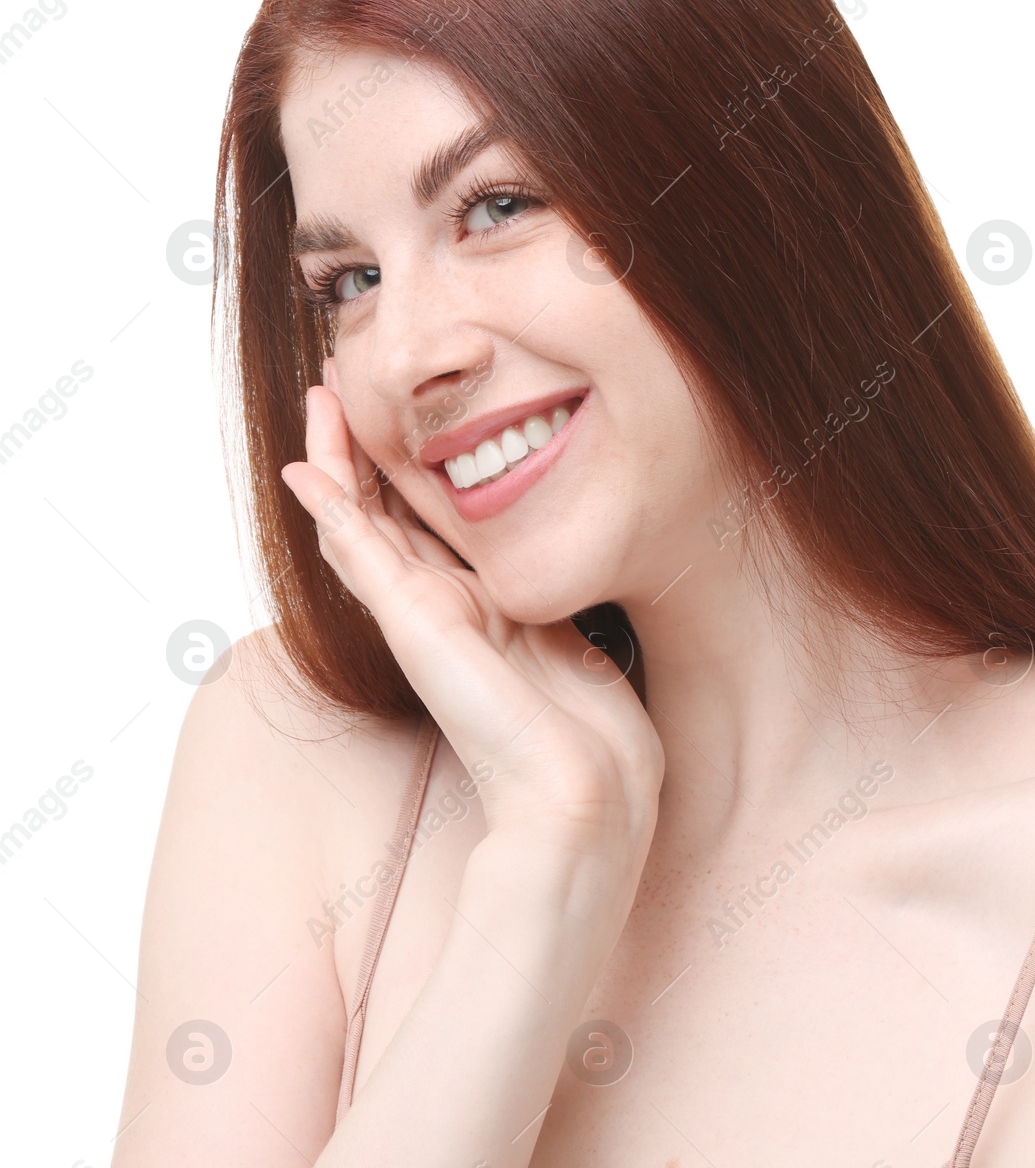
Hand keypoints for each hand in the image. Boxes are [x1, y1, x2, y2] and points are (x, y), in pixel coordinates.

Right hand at [279, 360, 662, 879]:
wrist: (578, 784)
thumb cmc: (588, 729)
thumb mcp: (572, 637)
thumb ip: (550, 604)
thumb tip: (568, 575)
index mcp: (481, 609)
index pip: (434, 528)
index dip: (413, 474)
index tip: (406, 419)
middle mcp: (443, 608)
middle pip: (387, 515)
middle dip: (364, 452)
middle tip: (340, 390)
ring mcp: (420, 614)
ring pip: (362, 522)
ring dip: (336, 462)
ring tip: (319, 404)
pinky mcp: (411, 620)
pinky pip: (359, 550)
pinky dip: (330, 509)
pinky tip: (304, 470)